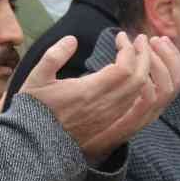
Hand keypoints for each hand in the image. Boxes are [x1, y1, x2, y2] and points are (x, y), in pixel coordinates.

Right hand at [23, 33, 179, 161]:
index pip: (124, 67)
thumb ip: (54, 56)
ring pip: (140, 92)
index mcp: (88, 91)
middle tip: (138, 40)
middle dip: (144, 56)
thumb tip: (72, 39)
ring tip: (140, 54)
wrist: (35, 143)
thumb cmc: (34, 108)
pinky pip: (134, 104)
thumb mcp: (36, 78)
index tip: (121, 36)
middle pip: (139, 79)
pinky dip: (140, 86)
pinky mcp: (110, 124)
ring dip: (145, 70)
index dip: (128, 49)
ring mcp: (109, 117)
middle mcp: (104, 106)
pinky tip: (134, 76)